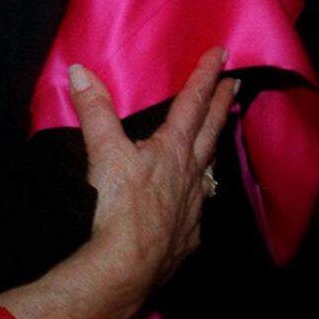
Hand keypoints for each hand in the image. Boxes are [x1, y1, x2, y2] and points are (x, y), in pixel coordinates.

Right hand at [71, 47, 235, 308]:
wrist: (129, 264)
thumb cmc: (118, 205)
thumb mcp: (102, 150)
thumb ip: (94, 110)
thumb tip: (81, 71)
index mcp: (171, 149)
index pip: (191, 104)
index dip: (205, 76)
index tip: (221, 54)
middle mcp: (189, 174)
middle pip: (210, 132)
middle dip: (222, 105)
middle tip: (237, 84)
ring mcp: (193, 206)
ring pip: (209, 169)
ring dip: (215, 147)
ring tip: (222, 135)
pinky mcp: (187, 235)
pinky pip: (199, 207)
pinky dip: (199, 194)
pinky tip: (197, 198)